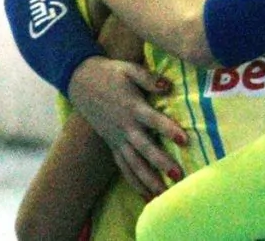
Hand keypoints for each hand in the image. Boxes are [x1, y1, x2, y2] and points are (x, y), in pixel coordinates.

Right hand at [68, 56, 186, 197]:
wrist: (80, 81)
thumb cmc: (110, 73)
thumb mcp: (129, 69)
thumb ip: (149, 78)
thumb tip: (168, 86)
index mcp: (132, 107)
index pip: (153, 120)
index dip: (168, 129)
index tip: (184, 139)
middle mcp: (124, 126)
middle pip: (144, 148)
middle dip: (161, 163)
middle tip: (178, 175)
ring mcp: (116, 138)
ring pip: (133, 163)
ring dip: (148, 179)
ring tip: (164, 194)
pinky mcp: (112, 144)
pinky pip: (123, 166)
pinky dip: (134, 181)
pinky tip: (146, 195)